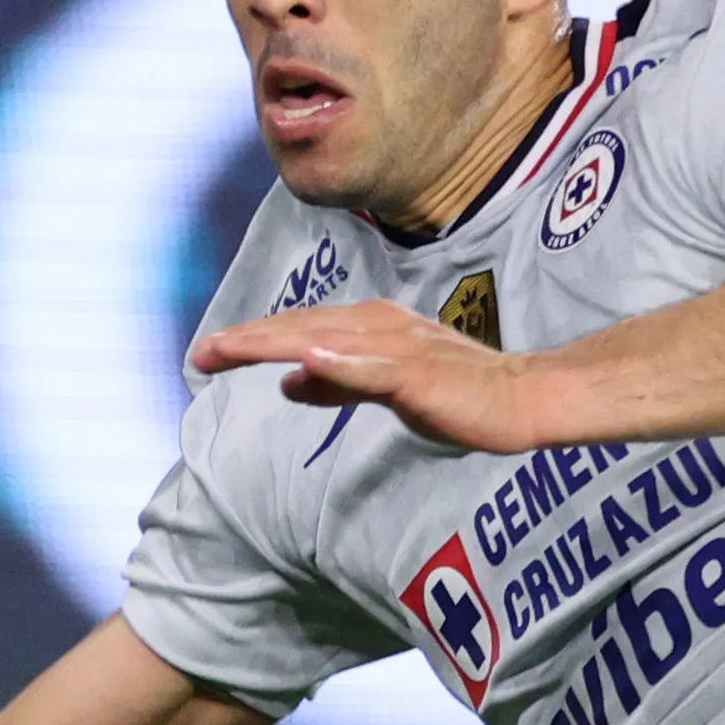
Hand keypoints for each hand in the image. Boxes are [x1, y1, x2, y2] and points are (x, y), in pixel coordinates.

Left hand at [183, 300, 571, 451]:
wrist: (523, 399)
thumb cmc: (458, 393)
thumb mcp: (384, 387)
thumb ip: (337, 383)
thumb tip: (289, 381)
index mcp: (370, 326)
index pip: (300, 328)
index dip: (253, 338)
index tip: (209, 352)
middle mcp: (380, 326)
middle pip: (302, 328)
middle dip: (249, 339)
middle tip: (201, 352)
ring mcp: (400, 346)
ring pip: (325, 339)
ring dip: (275, 342)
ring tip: (229, 349)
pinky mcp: (421, 372)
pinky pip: (375, 368)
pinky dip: (340, 361)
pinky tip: (307, 360)